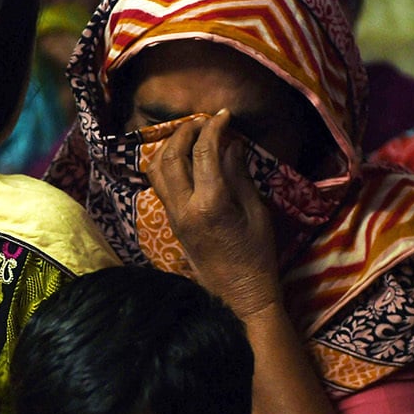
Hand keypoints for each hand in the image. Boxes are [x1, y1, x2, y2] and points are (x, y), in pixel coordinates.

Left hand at [143, 110, 280, 316]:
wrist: (239, 297)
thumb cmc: (257, 257)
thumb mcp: (256, 213)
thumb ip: (239, 176)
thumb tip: (231, 145)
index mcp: (210, 203)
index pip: (204, 151)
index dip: (213, 127)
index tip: (225, 115)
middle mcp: (184, 207)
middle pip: (171, 156)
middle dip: (184, 131)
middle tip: (203, 121)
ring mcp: (174, 216)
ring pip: (156, 170)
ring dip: (169, 146)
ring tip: (190, 136)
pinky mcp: (172, 223)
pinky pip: (160, 186)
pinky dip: (167, 165)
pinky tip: (185, 160)